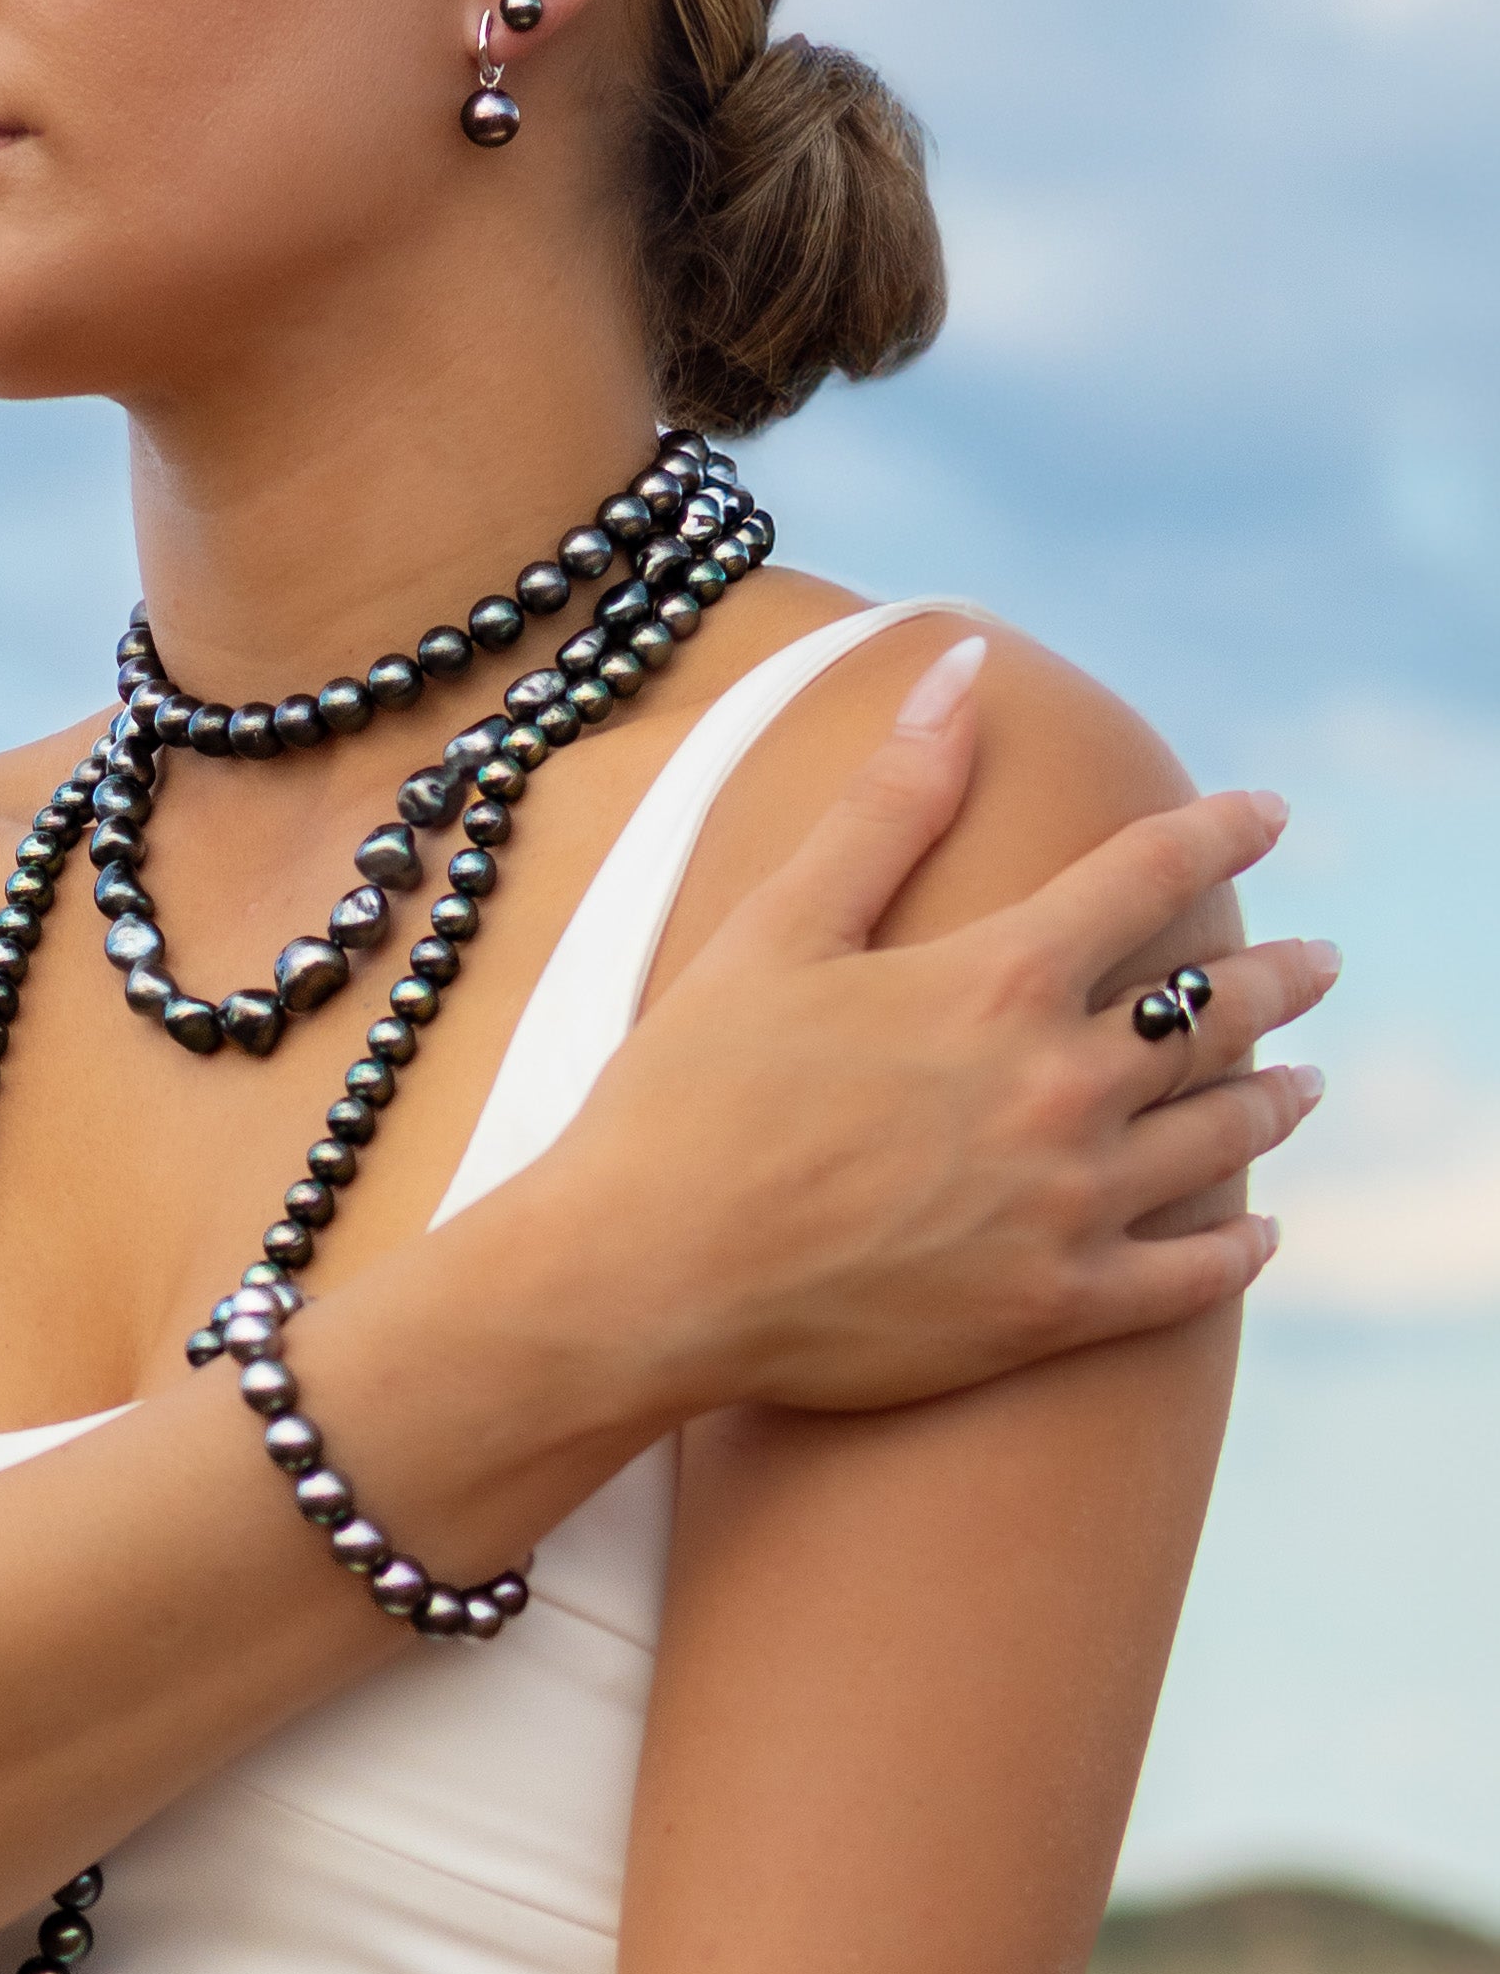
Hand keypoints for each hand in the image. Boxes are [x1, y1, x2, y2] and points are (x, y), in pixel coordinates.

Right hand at [558, 636, 1332, 1418]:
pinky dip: (1240, 1249)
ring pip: (1218, 1136)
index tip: (1268, 811)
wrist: (650, 1277)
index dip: (1216, 832)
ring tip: (1304, 1080)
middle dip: (1278, 975)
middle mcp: (1058, 1087)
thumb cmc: (689, 1093)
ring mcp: (1068, 1206)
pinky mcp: (1054, 1308)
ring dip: (1272, 1097)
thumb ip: (888, 803)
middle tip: (1323, 961)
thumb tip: (961, 666)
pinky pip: (1192, 1276)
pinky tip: (1261, 1233)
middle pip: (1212, 1011)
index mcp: (993, 979)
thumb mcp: (778, 926)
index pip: (1146, 878)